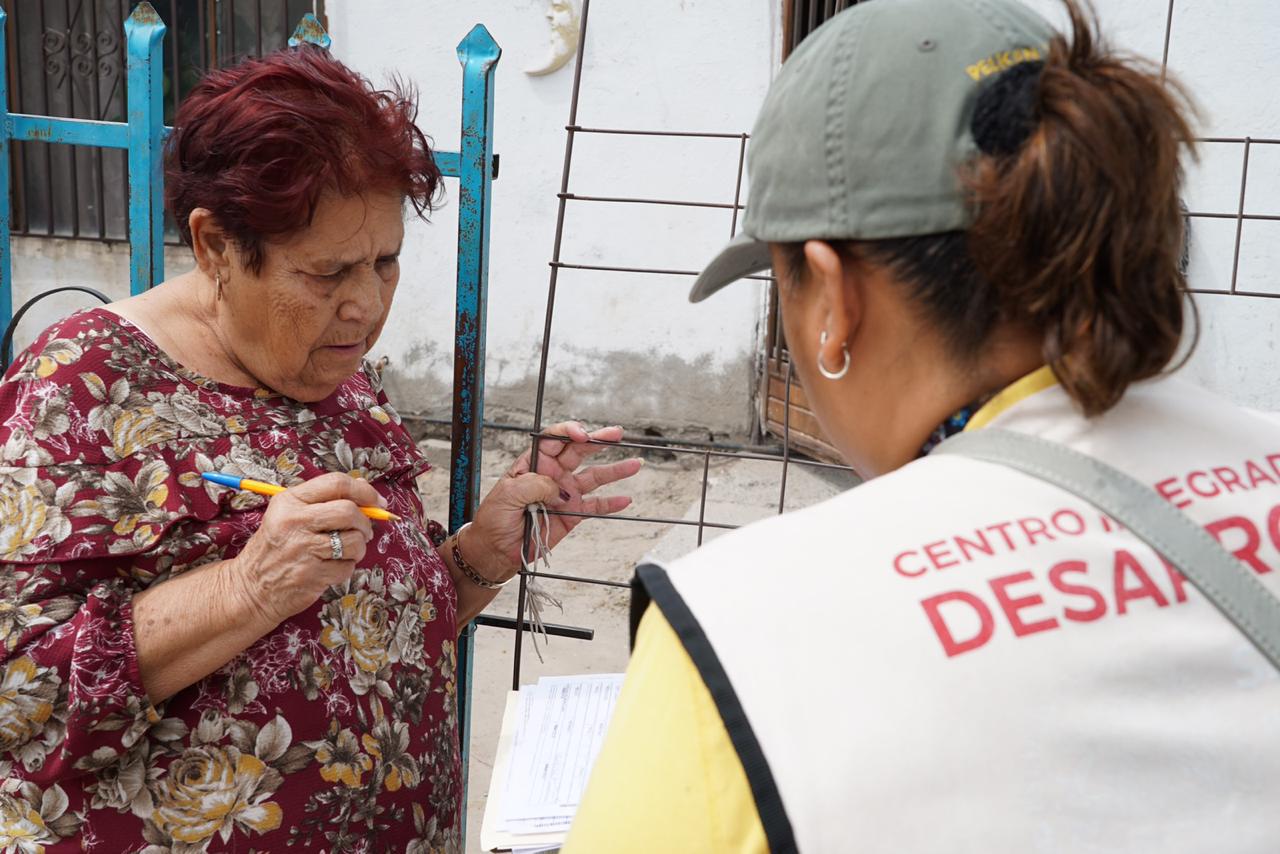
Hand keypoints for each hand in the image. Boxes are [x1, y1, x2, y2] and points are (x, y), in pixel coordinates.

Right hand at [228, 473, 381, 626]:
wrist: (252, 587)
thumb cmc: (277, 547)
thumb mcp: (290, 514)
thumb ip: (325, 500)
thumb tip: (366, 491)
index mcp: (290, 501)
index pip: (336, 483)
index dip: (364, 491)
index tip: (377, 501)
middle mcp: (294, 521)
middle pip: (349, 511)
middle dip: (365, 522)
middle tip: (364, 530)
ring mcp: (303, 549)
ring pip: (354, 540)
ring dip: (359, 547)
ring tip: (345, 551)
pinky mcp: (312, 574)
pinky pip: (348, 566)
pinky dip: (346, 567)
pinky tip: (330, 567)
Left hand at [462, 423, 641, 579]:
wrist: (496, 551)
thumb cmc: (494, 520)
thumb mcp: (507, 495)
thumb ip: (535, 485)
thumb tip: (559, 487)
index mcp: (533, 464)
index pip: (553, 440)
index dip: (568, 432)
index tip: (581, 434)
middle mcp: (552, 475)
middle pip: (579, 451)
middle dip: (598, 440)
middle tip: (616, 434)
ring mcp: (565, 494)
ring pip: (594, 476)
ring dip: (615, 470)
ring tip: (634, 464)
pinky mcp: (572, 514)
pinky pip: (596, 506)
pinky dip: (611, 503)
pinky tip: (626, 499)